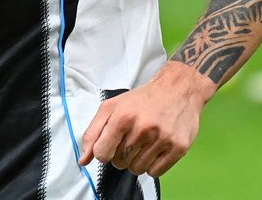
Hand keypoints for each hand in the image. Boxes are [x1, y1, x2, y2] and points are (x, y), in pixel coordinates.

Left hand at [77, 61, 214, 177]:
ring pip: (137, 169)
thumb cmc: (141, 100)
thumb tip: (83, 160)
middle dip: (120, 155)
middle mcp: (142, 128)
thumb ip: (93, 133)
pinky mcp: (178, 148)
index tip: (110, 145)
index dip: (103, 152)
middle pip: (119, 163)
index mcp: (122, 117)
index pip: (102, 154)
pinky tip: (154, 149)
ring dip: (136, 160)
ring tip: (143, 143)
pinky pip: (155, 173)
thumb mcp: (111, 108)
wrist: (178, 89)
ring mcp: (162, 139)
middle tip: (130, 140)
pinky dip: (152, 165)